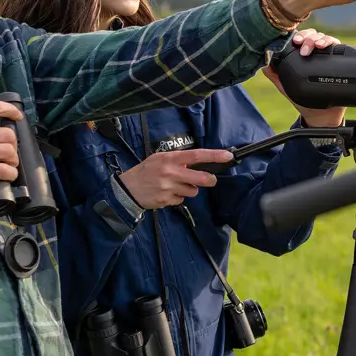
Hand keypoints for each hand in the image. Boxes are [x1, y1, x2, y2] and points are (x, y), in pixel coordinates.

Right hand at [0, 99, 21, 218]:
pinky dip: (10, 174)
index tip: (18, 116)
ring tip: (9, 165)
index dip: (10, 109)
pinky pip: (3, 170)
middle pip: (7, 134)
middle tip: (10, 152)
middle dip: (13, 144)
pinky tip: (8, 176)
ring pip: (8, 152)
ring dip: (13, 160)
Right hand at [118, 147, 234, 209]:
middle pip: (200, 178)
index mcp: (170, 159)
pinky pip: (182, 200)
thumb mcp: (159, 158)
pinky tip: (167, 193)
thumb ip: (177, 160)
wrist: (128, 189)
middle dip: (209, 179)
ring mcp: (169, 188)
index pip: (196, 155)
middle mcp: (170, 172)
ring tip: (176, 186)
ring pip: (193, 191)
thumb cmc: (146, 171)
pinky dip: (178, 197)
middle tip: (211, 179)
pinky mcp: (167, 200)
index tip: (227, 156)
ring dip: (189, 189)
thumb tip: (196, 163)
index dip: (213, 155)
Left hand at [263, 28, 355, 127]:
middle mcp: (321, 55)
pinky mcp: (346, 67)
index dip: (302, 36)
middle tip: (306, 48)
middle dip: (312, 38)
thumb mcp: (287, 86)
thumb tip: (263, 63)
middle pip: (319, 37)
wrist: (320, 116)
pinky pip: (355, 53)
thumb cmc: (304, 100)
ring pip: (333, 42)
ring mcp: (334, 60)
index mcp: (308, 55)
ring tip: (320, 46)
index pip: (306, 38)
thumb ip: (275, 75)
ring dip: (327, 40)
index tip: (297, 42)